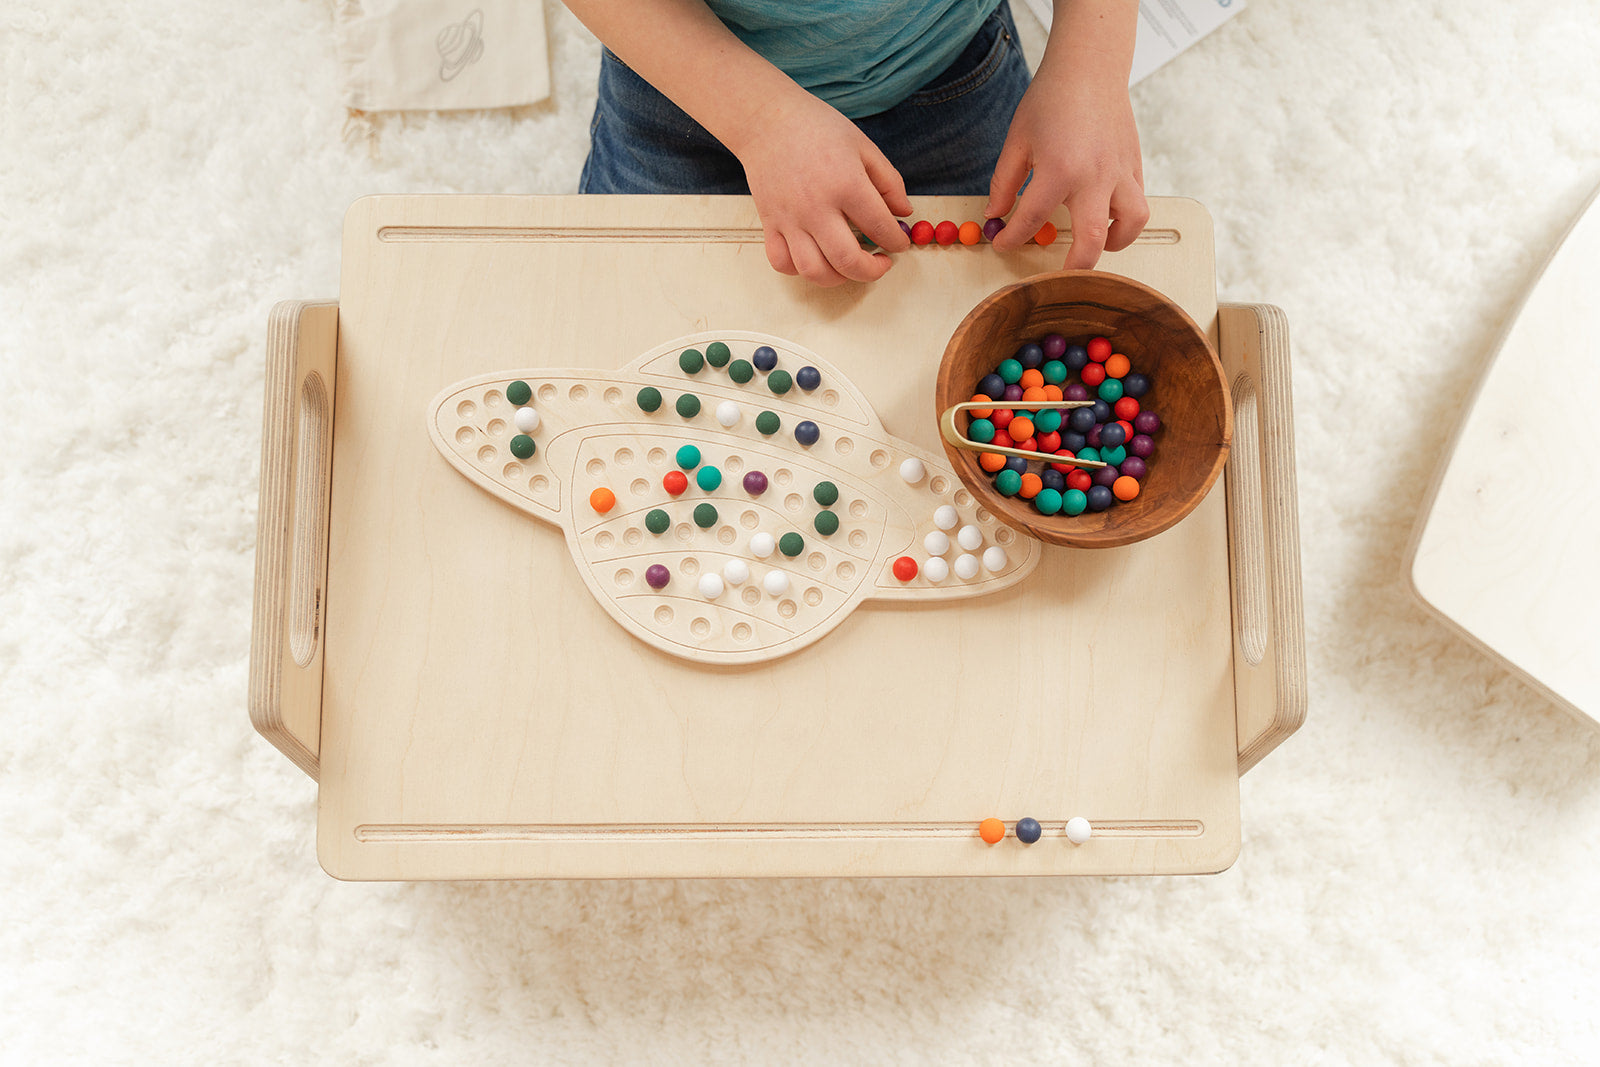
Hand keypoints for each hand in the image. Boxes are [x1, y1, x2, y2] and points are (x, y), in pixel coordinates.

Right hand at [733, 92, 912, 285]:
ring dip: (838, 278)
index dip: (896, 242)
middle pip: (848, 261)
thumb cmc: (816, 127)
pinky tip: (816, 257)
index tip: (899, 244)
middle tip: (880, 263)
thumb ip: (888, 181)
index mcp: (846, 184)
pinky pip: (782, 263)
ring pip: (814, 271)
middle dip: (872, 271)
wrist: (766, 119)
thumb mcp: (863, 146)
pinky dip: (800, 270)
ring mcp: (790, 219)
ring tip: (849, 265)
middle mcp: (817, 208)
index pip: (880, 228)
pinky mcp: (770, 224)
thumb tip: (904, 212)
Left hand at [985, 64, 1147, 267]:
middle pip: (1092, 241)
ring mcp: (1120, 172)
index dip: (1012, 238)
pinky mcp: (1135, 165)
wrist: (1090, 68)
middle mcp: (1095, 177)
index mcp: (1060, 171)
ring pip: (1132, 223)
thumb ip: (1004, 182)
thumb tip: (995, 216)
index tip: (1003, 244)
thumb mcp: (1018, 140)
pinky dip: (1124, 215)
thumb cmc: (1052, 99)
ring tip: (1097, 243)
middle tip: (1061, 278)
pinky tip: (1105, 213)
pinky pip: (1137, 201)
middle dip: (1075, 268)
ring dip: (1115, 242)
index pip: (1032, 220)